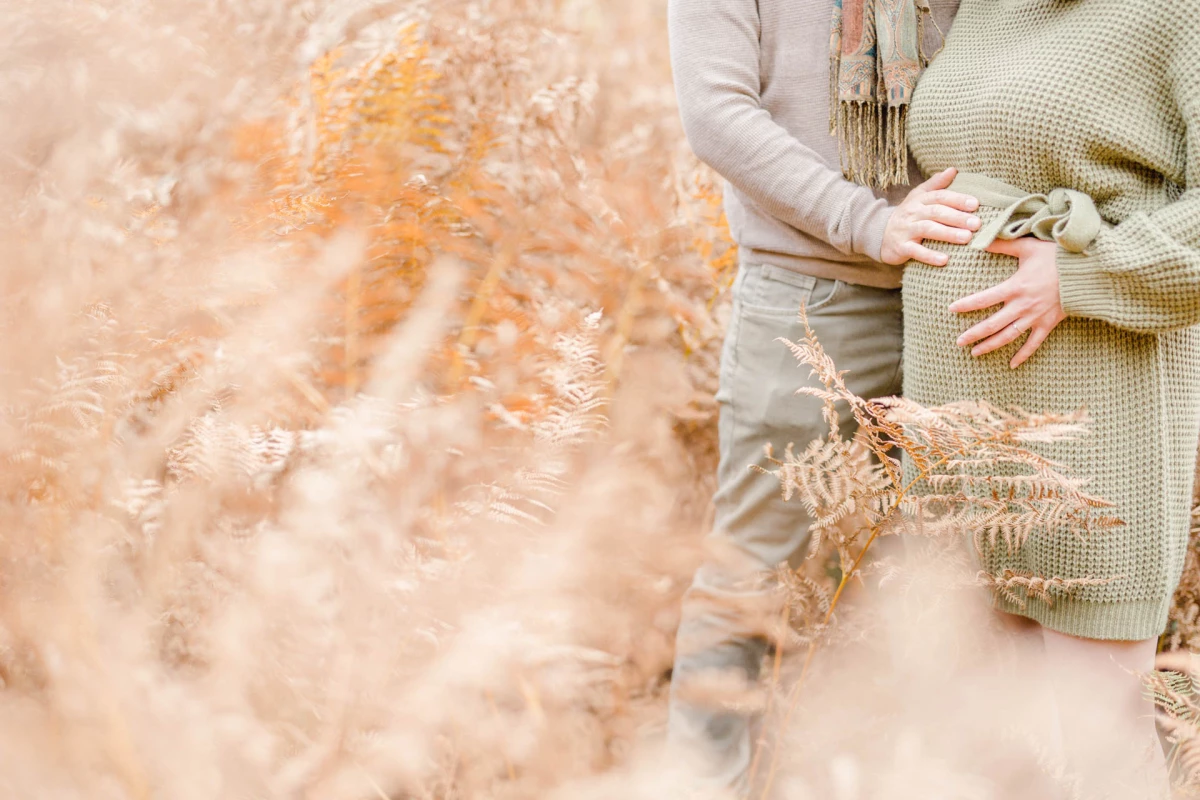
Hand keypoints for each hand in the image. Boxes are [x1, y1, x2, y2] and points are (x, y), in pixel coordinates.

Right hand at [880, 167, 981, 266]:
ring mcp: (906, 230)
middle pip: (936, 212)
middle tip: (977, 223)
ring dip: (948, 233)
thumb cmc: (907, 215)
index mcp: (919, 200)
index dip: (957, 199)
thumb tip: (953, 170)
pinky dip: (930, 256)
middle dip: (957, 217)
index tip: (975, 204)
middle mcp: (912, 213)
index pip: (939, 196)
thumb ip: (936, 184)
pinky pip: (916, 251)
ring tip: (966, 238)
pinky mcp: (901, 247)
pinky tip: (945, 260)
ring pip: (927, 229)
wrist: (879, 233)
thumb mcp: (918, 197)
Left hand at [949, 238, 1065, 368]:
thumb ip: (1003, 245)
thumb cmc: (1056, 256)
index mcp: (1015, 287)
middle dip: (973, 334)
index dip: (966, 305)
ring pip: (1008, 336)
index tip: (951, 309)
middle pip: (992, 324)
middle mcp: (1023, 305)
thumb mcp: (1028, 247)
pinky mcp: (1048, 323)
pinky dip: (1023, 355)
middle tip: (958, 342)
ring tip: (975, 353)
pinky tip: (1011, 365)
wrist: (1086, 271)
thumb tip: (980, 240)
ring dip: (990, 346)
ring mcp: (1035, 317)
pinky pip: (1034, 343)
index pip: (984, 299)